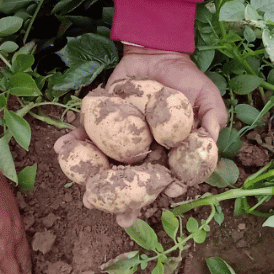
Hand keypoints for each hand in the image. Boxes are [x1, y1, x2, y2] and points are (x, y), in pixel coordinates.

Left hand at [55, 43, 227, 227]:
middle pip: (133, 183)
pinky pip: (84, 134)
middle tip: (121, 220)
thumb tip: (212, 137)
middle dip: (126, 203)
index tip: (165, 196)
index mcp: (167, 155)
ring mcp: (119, 141)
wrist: (157, 54)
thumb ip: (212, 117)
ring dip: (95, 181)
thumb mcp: (207, 96)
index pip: (166, 179)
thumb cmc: (186, 80)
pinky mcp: (100, 123)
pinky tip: (60, 148)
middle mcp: (142, 153)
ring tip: (86, 197)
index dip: (165, 190)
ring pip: (106, 166)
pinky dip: (72, 141)